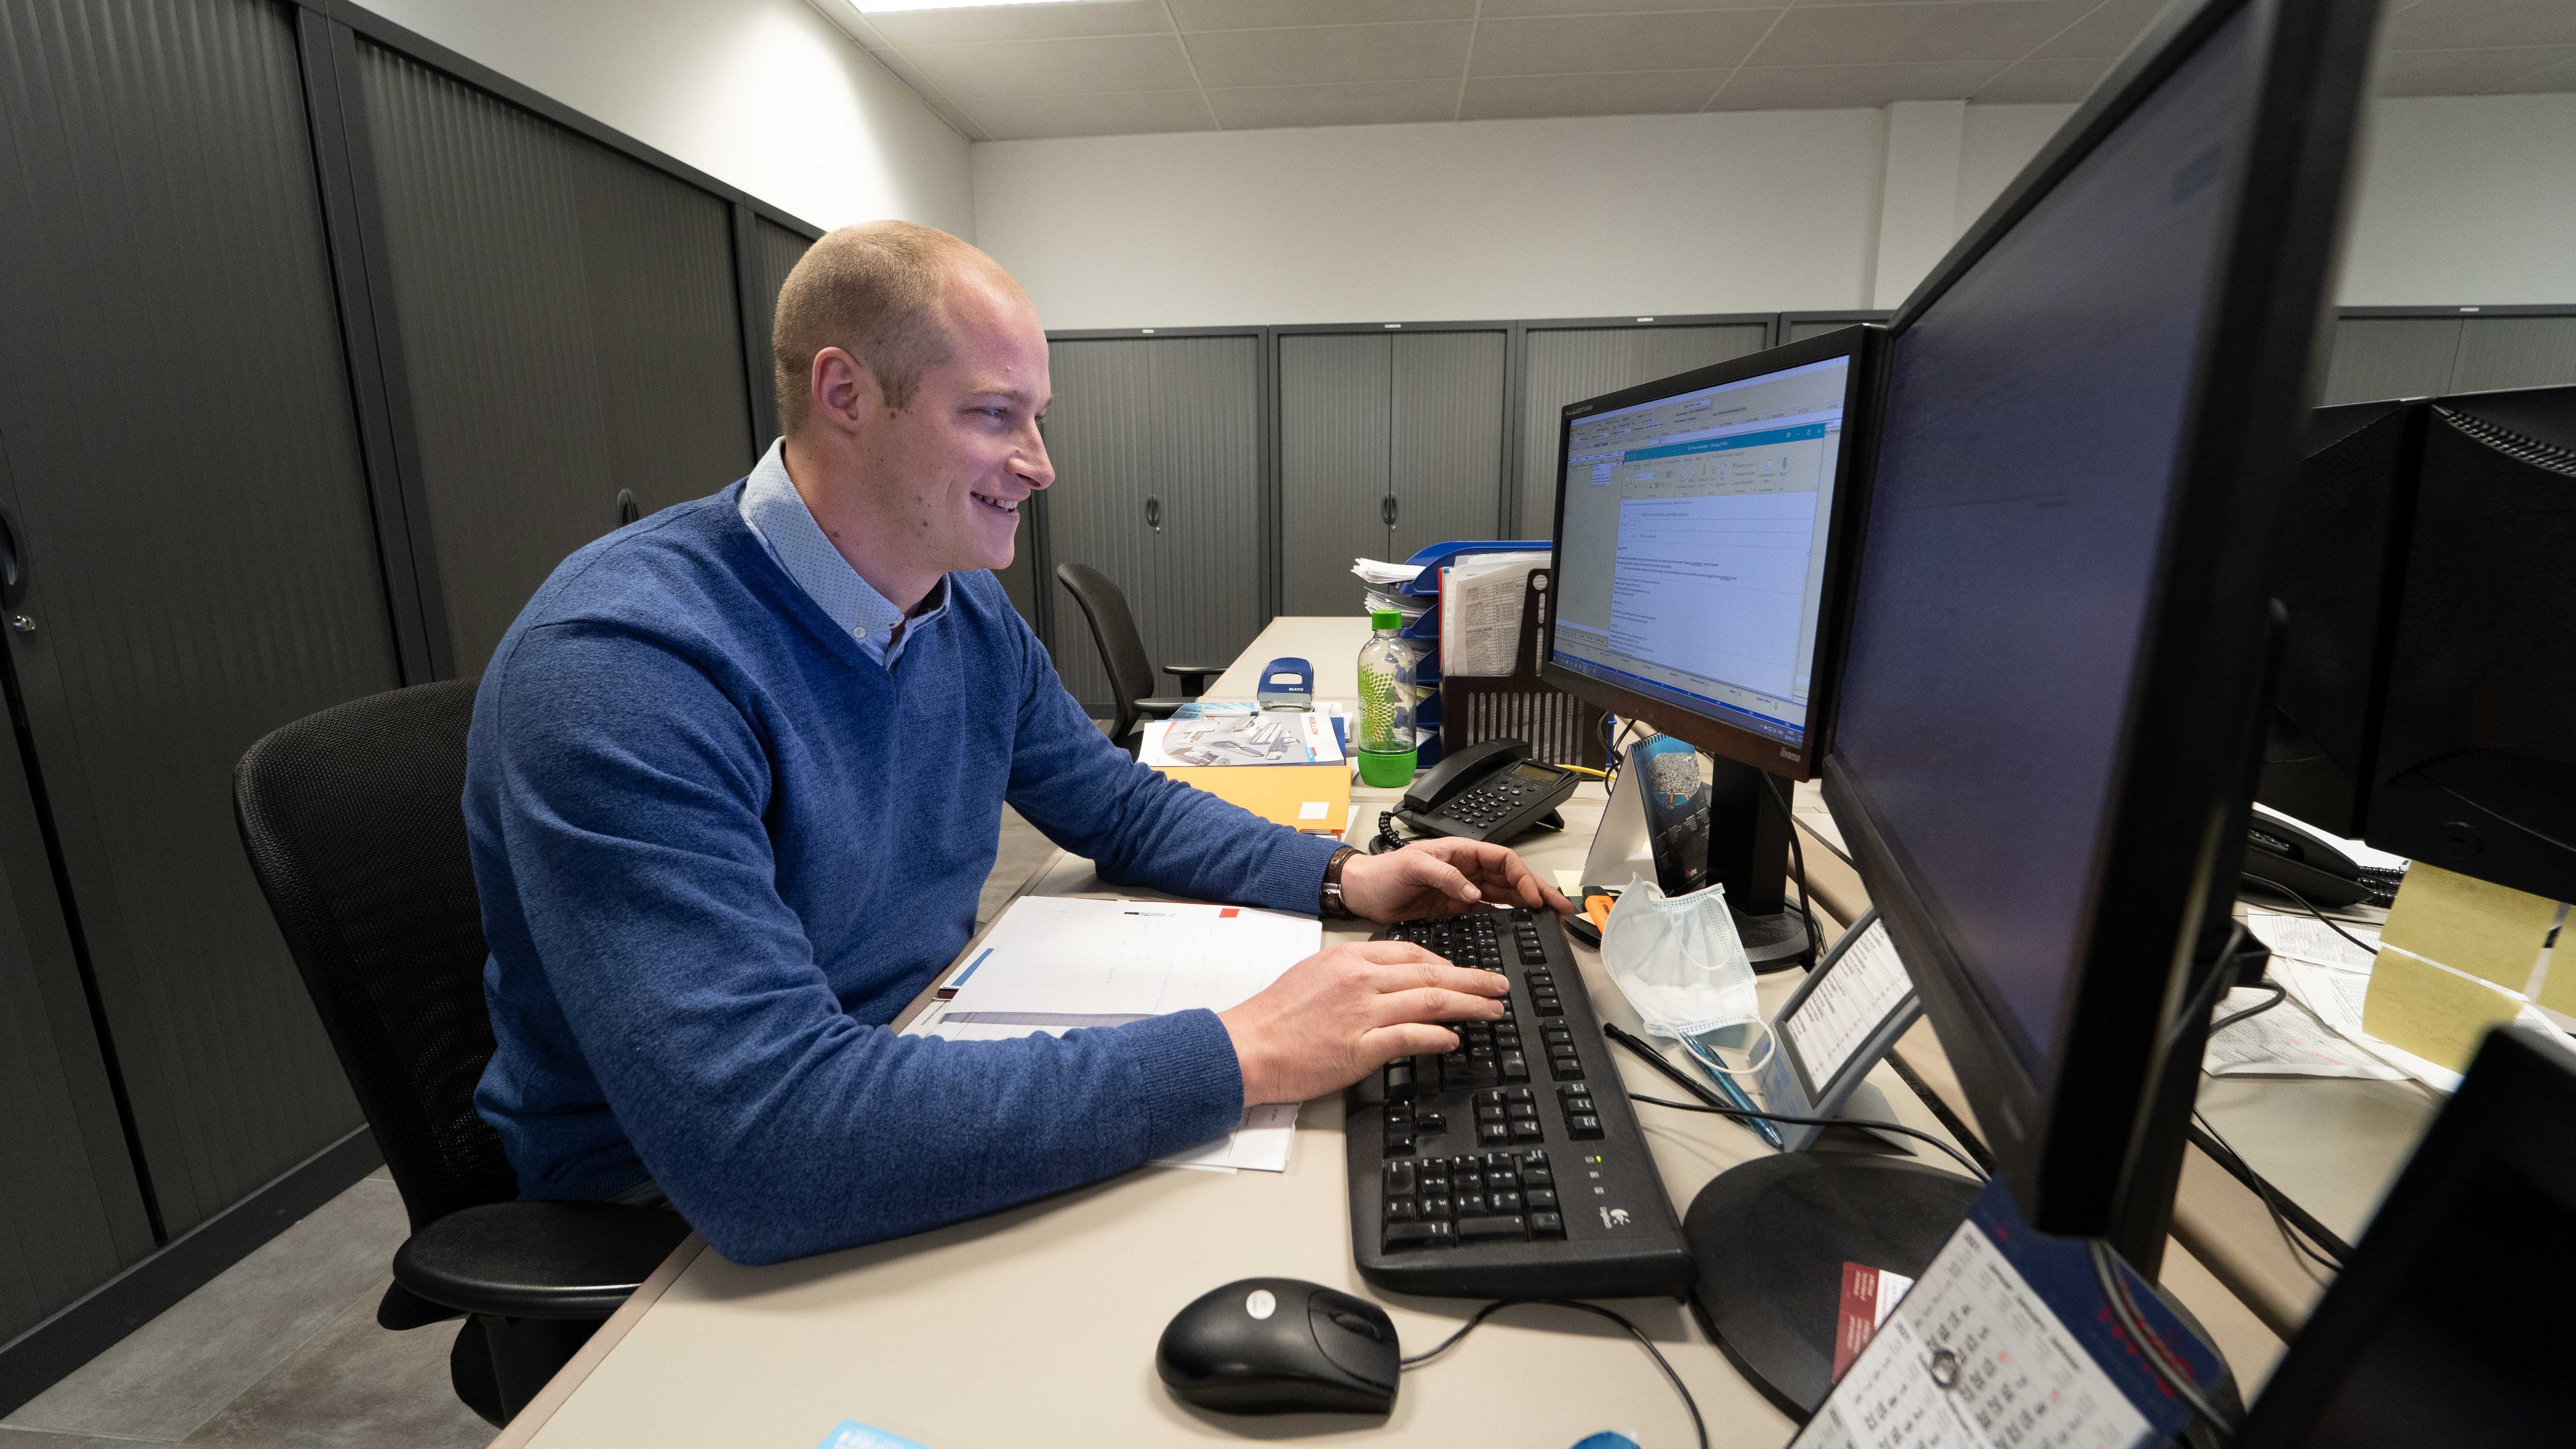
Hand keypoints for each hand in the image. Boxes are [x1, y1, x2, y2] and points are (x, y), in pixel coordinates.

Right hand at [1218, 941, 1510, 1106]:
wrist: (1249, 1047)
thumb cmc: (1275, 1017)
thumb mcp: (1315, 976)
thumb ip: (1353, 974)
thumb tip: (1388, 981)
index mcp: (1351, 959)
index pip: (1412, 953)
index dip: (1447, 963)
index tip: (1465, 973)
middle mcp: (1361, 980)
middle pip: (1431, 974)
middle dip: (1472, 981)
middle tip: (1499, 986)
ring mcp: (1363, 1012)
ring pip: (1431, 1001)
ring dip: (1468, 1005)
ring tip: (1492, 1010)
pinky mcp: (1362, 1046)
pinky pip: (1411, 1037)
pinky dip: (1438, 1037)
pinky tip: (1455, 1039)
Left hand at [1338, 837, 1574, 923]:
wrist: (1362, 893)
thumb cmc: (1382, 871)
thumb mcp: (1412, 865)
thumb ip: (1445, 876)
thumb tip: (1473, 892)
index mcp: (1460, 852)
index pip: (1503, 860)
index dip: (1523, 877)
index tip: (1533, 897)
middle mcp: (1466, 870)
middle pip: (1511, 879)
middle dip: (1538, 891)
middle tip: (1561, 908)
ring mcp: (1463, 891)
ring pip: (1505, 896)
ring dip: (1528, 906)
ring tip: (1550, 918)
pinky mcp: (1455, 910)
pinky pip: (1488, 913)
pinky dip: (1507, 919)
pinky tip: (1521, 928)